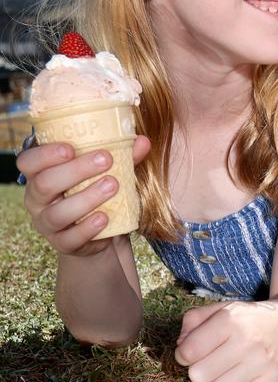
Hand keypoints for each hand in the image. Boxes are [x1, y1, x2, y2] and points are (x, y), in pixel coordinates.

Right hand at [17, 136, 150, 255]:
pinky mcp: (63, 243)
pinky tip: (104, 217)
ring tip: (113, 185)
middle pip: (44, 184)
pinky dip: (88, 227)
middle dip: (75, 170)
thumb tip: (142, 142)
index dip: (45, 154)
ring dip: (86, 198)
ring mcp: (48, 223)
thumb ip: (124, 154)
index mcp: (42, 173)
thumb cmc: (96, 185)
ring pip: (57, 213)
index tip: (70, 148)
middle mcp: (38, 199)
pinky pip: (70, 238)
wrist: (100, 227)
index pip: (28, 161)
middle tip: (106, 159)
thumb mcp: (109, 168)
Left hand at [175, 299, 277, 381]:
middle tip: (210, 361)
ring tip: (223, 369)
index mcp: (231, 319)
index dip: (184, 354)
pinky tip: (237, 375)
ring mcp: (259, 363)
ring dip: (215, 380)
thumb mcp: (222, 308)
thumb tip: (180, 345)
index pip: (189, 351)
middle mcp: (246, 340)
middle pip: (199, 375)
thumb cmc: (248, 318)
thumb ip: (195, 320)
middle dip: (199, 369)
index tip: (192, 352)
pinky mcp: (269, 380)